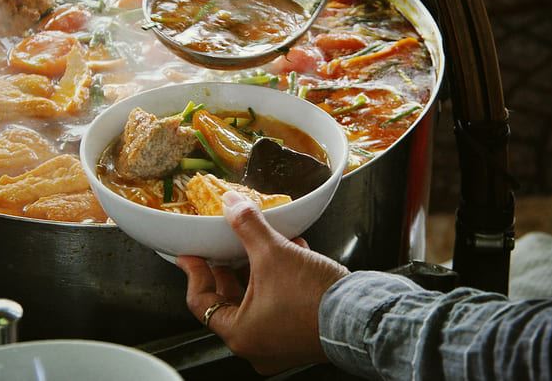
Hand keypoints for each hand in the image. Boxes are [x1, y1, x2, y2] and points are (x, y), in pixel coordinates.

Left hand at [176, 191, 349, 374]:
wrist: (360, 316)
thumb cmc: (313, 298)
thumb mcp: (273, 253)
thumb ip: (248, 226)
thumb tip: (232, 205)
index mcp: (240, 333)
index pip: (201, 303)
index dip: (195, 273)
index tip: (191, 255)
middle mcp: (257, 345)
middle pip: (229, 302)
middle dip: (228, 270)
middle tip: (221, 249)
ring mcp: (280, 344)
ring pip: (256, 302)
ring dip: (256, 271)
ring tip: (260, 244)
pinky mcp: (301, 335)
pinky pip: (279, 305)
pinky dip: (279, 280)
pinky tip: (292, 251)